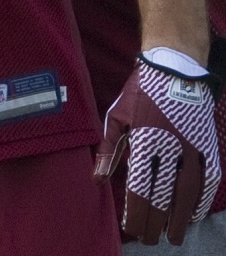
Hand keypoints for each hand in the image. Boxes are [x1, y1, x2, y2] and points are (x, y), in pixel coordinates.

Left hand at [95, 51, 221, 243]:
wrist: (175, 69)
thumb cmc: (140, 93)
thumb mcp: (117, 117)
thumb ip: (109, 151)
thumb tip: (98, 181)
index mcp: (144, 139)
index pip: (141, 187)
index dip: (136, 211)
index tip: (131, 227)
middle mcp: (170, 146)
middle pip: (164, 194)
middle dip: (155, 221)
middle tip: (149, 239)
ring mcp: (192, 147)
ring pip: (188, 192)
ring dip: (180, 218)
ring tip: (173, 237)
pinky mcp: (208, 146)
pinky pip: (208, 180)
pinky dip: (201, 200)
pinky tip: (193, 215)